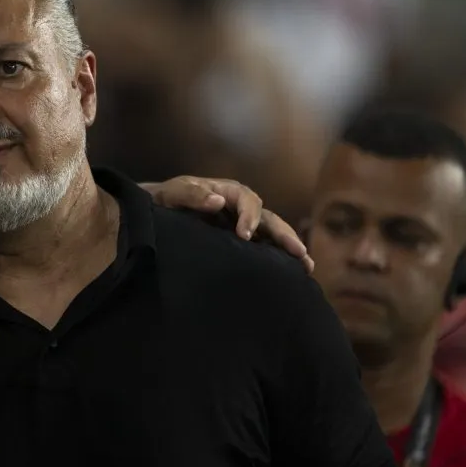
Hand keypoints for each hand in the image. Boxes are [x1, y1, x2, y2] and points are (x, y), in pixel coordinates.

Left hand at [142, 176, 312, 272]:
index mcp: (228, 191)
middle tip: (299, 253)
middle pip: (268, 218)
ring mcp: (242, 224)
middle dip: (284, 235)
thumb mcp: (174, 192)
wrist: (158, 211)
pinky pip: (263, 247)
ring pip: (271, 234)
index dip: (249, 216)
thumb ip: (191, 195)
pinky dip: (277, 258)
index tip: (244, 235)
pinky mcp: (240, 241)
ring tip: (307, 266)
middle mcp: (241, 207)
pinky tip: (292, 274)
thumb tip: (217, 202)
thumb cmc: (167, 198)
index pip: (247, 200)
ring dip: (289, 248)